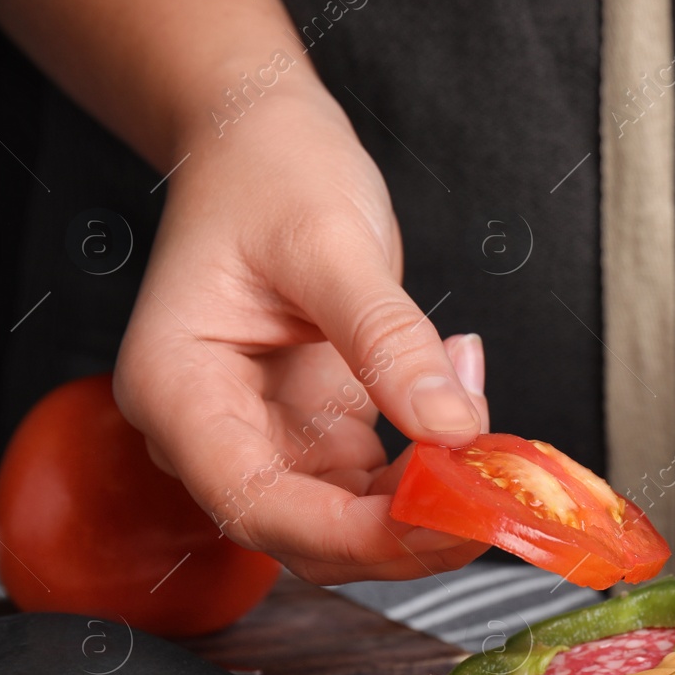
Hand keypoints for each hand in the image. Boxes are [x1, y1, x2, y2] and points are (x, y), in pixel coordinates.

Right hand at [114, 84, 489, 582]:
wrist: (260, 140)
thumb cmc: (269, 173)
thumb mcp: (330, 241)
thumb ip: (388, 338)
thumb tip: (453, 425)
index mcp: (179, 390)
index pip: (256, 504)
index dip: (352, 534)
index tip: (442, 519)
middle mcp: (212, 430)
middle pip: (305, 532)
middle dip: (403, 534)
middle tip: (495, 502)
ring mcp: (264, 434)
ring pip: (346, 521)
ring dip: (427, 507)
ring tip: (495, 453)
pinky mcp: (314, 428)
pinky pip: (375, 485)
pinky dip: (430, 469)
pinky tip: (467, 412)